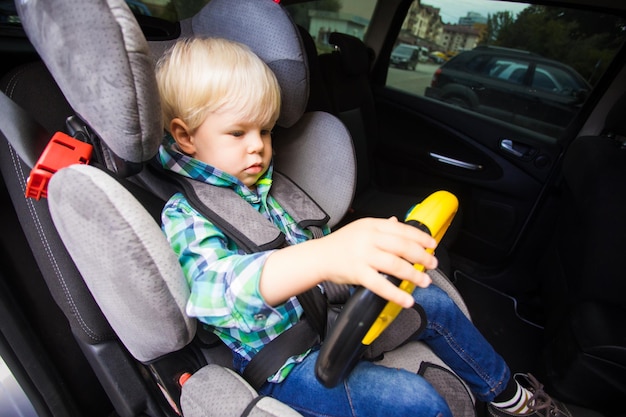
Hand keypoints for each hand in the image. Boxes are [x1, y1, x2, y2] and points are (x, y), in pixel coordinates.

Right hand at [316, 217, 436, 307]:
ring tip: (424, 281)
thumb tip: (398, 222)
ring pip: (395, 264)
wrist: (318, 256)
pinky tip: (407, 300)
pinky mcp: (358, 273)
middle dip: (422, 256)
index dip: (421, 237)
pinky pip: (381, 284)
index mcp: (372, 225)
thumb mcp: (361, 228)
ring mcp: (363, 255)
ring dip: (414, 274)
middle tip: (432, 264)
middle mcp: (369, 238)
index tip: (432, 244)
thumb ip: (381, 227)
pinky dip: (396, 293)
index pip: (402, 229)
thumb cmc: (339, 244)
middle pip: (403, 246)